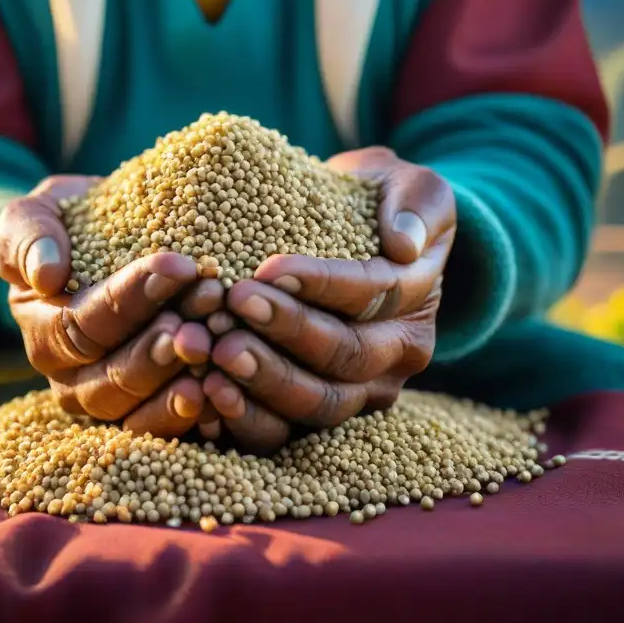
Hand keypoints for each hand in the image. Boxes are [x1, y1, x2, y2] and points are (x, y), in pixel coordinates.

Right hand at [0, 176, 216, 437]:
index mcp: (43, 330)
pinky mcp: (145, 416)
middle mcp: (69, 377)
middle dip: (161, 344)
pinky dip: (195, 415)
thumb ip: (28, 237)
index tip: (178, 265)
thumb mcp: (38, 216)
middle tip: (208, 311)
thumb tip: (45, 276)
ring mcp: (107, 403)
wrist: (103, 243)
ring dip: (180, 376)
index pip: (81, 323)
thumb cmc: (71, 226)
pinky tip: (224, 387)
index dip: (129, 298)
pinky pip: (165, 429)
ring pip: (137, 408)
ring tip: (216, 343)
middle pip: (111, 375)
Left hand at [205, 147, 456, 452]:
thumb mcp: (412, 187)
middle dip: (286, 334)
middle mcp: (395, 359)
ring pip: (317, 403)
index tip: (268, 268)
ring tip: (215, 353)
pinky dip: (244, 421)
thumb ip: (419, 204)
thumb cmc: (376, 205)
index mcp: (415, 303)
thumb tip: (405, 246)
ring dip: (263, 382)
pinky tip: (204, 395)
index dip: (321, 285)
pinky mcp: (315, 418)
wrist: (359, 238)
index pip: (372, 296)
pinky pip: (284, 434)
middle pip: (344, 357)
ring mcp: (358, 395)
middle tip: (231, 309)